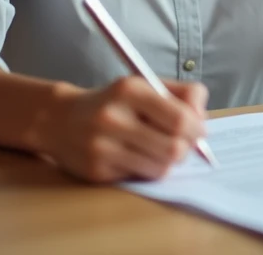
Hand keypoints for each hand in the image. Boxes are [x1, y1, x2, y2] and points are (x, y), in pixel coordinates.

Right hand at [36, 76, 208, 182]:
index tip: (200, 130)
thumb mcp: (143, 85)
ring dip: (168, 161)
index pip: (179, 119)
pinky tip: (137, 157)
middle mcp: (113, 118)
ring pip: (160, 168)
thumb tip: (203, 120)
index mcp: (129, 90)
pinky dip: (147, 170)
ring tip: (160, 150)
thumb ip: (180, 94)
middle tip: (184, 144)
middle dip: (186, 148)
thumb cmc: (113, 102)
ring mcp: (102, 147)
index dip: (197, 129)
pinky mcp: (97, 172)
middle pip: (173, 148)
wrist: (59, 119)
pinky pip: (140, 178)